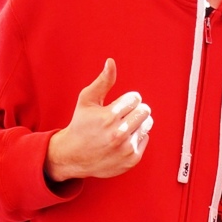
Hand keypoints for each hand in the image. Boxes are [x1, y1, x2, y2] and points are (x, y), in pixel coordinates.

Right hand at [45, 59, 152, 182]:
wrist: (73, 156)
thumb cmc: (81, 124)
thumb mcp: (87, 100)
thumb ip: (103, 81)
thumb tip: (111, 61)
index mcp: (108, 117)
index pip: (135, 98)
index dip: (127, 99)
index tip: (118, 105)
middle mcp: (118, 133)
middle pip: (145, 110)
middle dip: (135, 109)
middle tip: (123, 114)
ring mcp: (126, 148)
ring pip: (147, 123)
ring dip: (138, 122)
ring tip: (123, 126)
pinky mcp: (131, 159)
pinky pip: (146, 138)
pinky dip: (137, 136)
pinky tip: (122, 139)